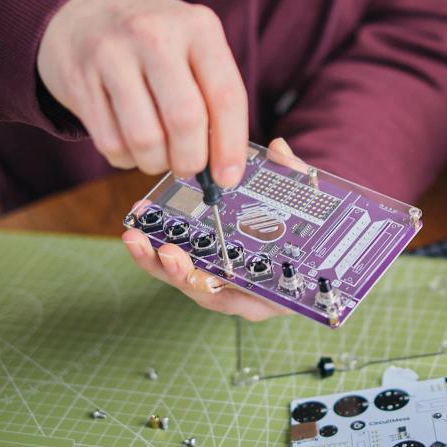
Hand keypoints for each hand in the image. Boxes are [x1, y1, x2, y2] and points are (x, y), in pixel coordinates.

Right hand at [37, 0, 247, 185]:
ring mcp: (112, 55)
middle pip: (185, 120)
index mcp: (198, 27)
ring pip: (145, 138)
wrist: (82, 8)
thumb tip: (226, 163)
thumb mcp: (192, 44)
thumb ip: (213, 93)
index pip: (226, 96)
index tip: (229, 176)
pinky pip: (110, 142)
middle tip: (189, 167)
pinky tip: (130, 144)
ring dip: (156, 162)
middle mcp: (155, 35)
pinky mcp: (79, 78)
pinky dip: (126, 158)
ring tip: (159, 155)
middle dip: (191, 159)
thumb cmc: (151, 38)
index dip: (230, 146)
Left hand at [121, 138, 299, 321]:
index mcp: (265, 293)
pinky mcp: (200, 266)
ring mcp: (217, 281)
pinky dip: (157, 244)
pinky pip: (177, 262)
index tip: (186, 268)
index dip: (204, 283)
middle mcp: (238, 293)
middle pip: (196, 289)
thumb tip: (279, 149)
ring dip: (154, 258)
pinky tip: (143, 220)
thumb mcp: (309, 212)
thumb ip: (293, 182)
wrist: (310, 254)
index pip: (228, 296)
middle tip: (154, 247)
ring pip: (181, 277)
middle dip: (171, 271)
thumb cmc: (309, 239)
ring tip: (135, 233)